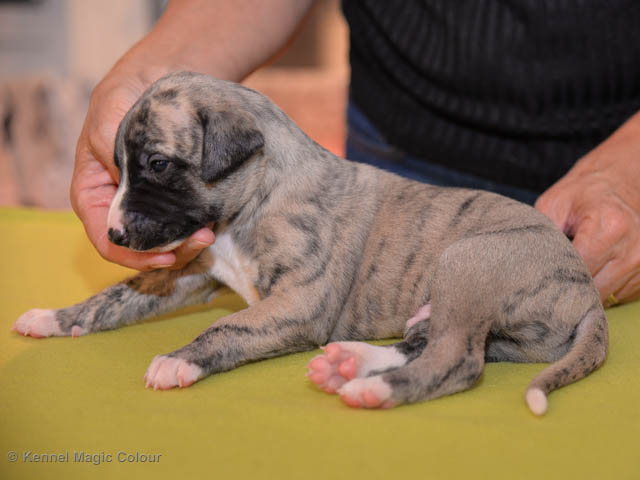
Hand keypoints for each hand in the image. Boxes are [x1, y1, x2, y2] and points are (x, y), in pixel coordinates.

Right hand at [71, 70, 213, 270]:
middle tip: (201, 240)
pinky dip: (193, 228)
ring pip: (162, 241)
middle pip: (140, 248)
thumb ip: (116, 159)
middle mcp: (119, 207)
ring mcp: (146, 205)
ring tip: (209, 233)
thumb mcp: (108, 127)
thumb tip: (133, 195)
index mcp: (94, 196)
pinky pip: (180, 224)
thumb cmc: (120, 102)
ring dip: (186, 244)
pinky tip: (212, 222)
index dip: (135, 256)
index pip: (109, 241)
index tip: (165, 256)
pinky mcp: (170, 199)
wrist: (151, 81)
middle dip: (171, 252)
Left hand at [535, 112, 639, 305]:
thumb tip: (525, 268)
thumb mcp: (552, 206)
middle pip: (593, 289)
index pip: (578, 270)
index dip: (555, 277)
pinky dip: (602, 287)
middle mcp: (631, 246)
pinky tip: (592, 268)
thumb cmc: (580, 194)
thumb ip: (542, 236)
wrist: (616, 183)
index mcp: (609, 226)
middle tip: (551, 276)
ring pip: (606, 296)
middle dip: (569, 287)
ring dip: (586, 289)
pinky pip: (618, 294)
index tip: (538, 276)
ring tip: (573, 266)